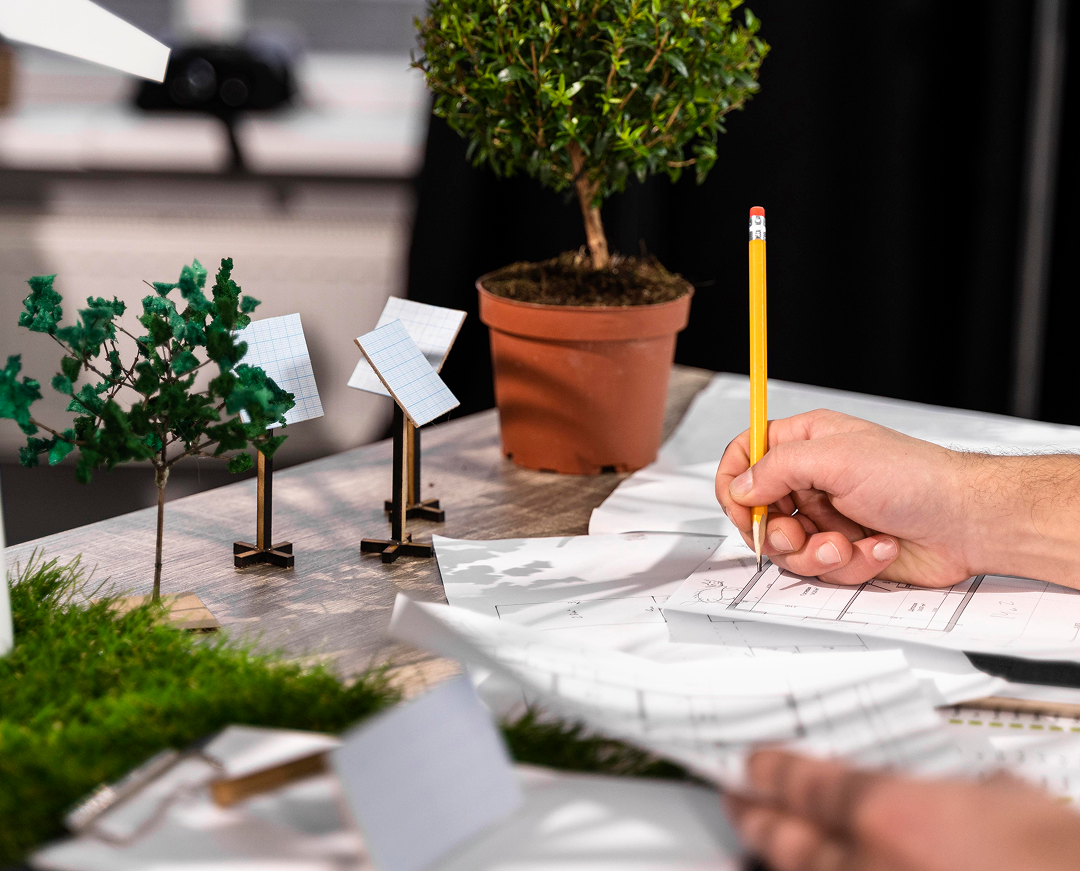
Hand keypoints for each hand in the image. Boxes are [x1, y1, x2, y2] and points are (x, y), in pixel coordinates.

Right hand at [715, 410, 976, 586]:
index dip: (735, 482)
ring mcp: (827, 517)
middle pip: (758, 511)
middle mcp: (812, 480)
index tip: (741, 506)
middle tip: (797, 533)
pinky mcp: (845, 550)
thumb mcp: (836, 458)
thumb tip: (740, 485)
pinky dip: (849, 563)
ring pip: (788, 548)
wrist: (967, 521)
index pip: (746, 454)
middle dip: (777, 531)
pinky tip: (876, 547)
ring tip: (846, 544)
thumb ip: (777, 468)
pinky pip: (821, 568)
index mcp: (806, 443)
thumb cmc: (915, 477)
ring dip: (816, 553)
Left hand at [727, 750, 1079, 870]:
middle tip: (741, 802)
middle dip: (757, 816)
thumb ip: (951, 792)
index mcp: (890, 813)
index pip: (804, 782)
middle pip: (784, 836)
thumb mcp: (1004, 800)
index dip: (773, 772)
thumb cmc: (1059, 857)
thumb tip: (937, 791)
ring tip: (754, 845)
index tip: (757, 767)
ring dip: (772, 859)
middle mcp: (865, 865)